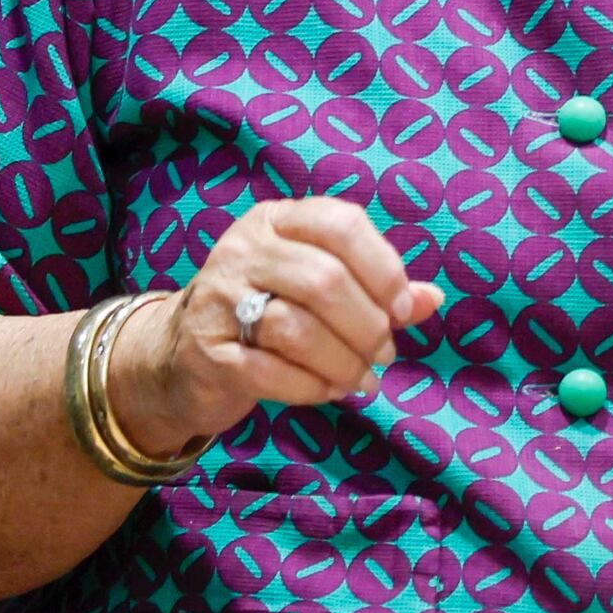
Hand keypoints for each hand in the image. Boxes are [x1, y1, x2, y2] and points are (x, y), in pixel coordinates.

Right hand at [113, 197, 443, 457]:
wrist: (180, 357)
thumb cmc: (265, 313)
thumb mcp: (317, 288)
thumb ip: (374, 289)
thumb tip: (432, 299)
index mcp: (278, 220)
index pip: (341, 224)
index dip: (383, 268)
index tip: (402, 309)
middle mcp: (243, 249)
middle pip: (324, 281)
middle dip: (367, 326)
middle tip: (383, 354)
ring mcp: (218, 298)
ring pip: (298, 329)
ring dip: (344, 361)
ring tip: (361, 379)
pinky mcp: (206, 350)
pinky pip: (270, 371)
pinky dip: (311, 387)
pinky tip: (329, 391)